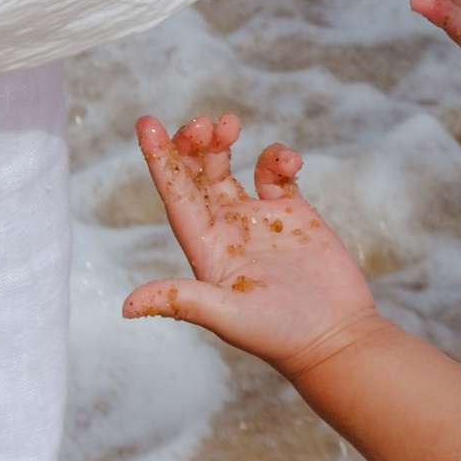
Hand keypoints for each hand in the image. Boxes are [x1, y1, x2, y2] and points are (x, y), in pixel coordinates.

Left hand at [123, 113, 378, 373]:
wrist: (335, 338)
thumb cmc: (278, 334)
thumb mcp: (225, 315)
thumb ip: (180, 300)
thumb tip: (126, 307)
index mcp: (206, 249)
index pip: (175, 196)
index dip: (159, 160)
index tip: (147, 123)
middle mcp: (227, 231)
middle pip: (198, 176)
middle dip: (193, 145)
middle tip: (200, 123)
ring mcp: (260, 221)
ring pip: (231, 168)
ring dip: (225, 144)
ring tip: (229, 123)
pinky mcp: (295, 215)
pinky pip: (276, 175)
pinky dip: (277, 158)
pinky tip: (288, 161)